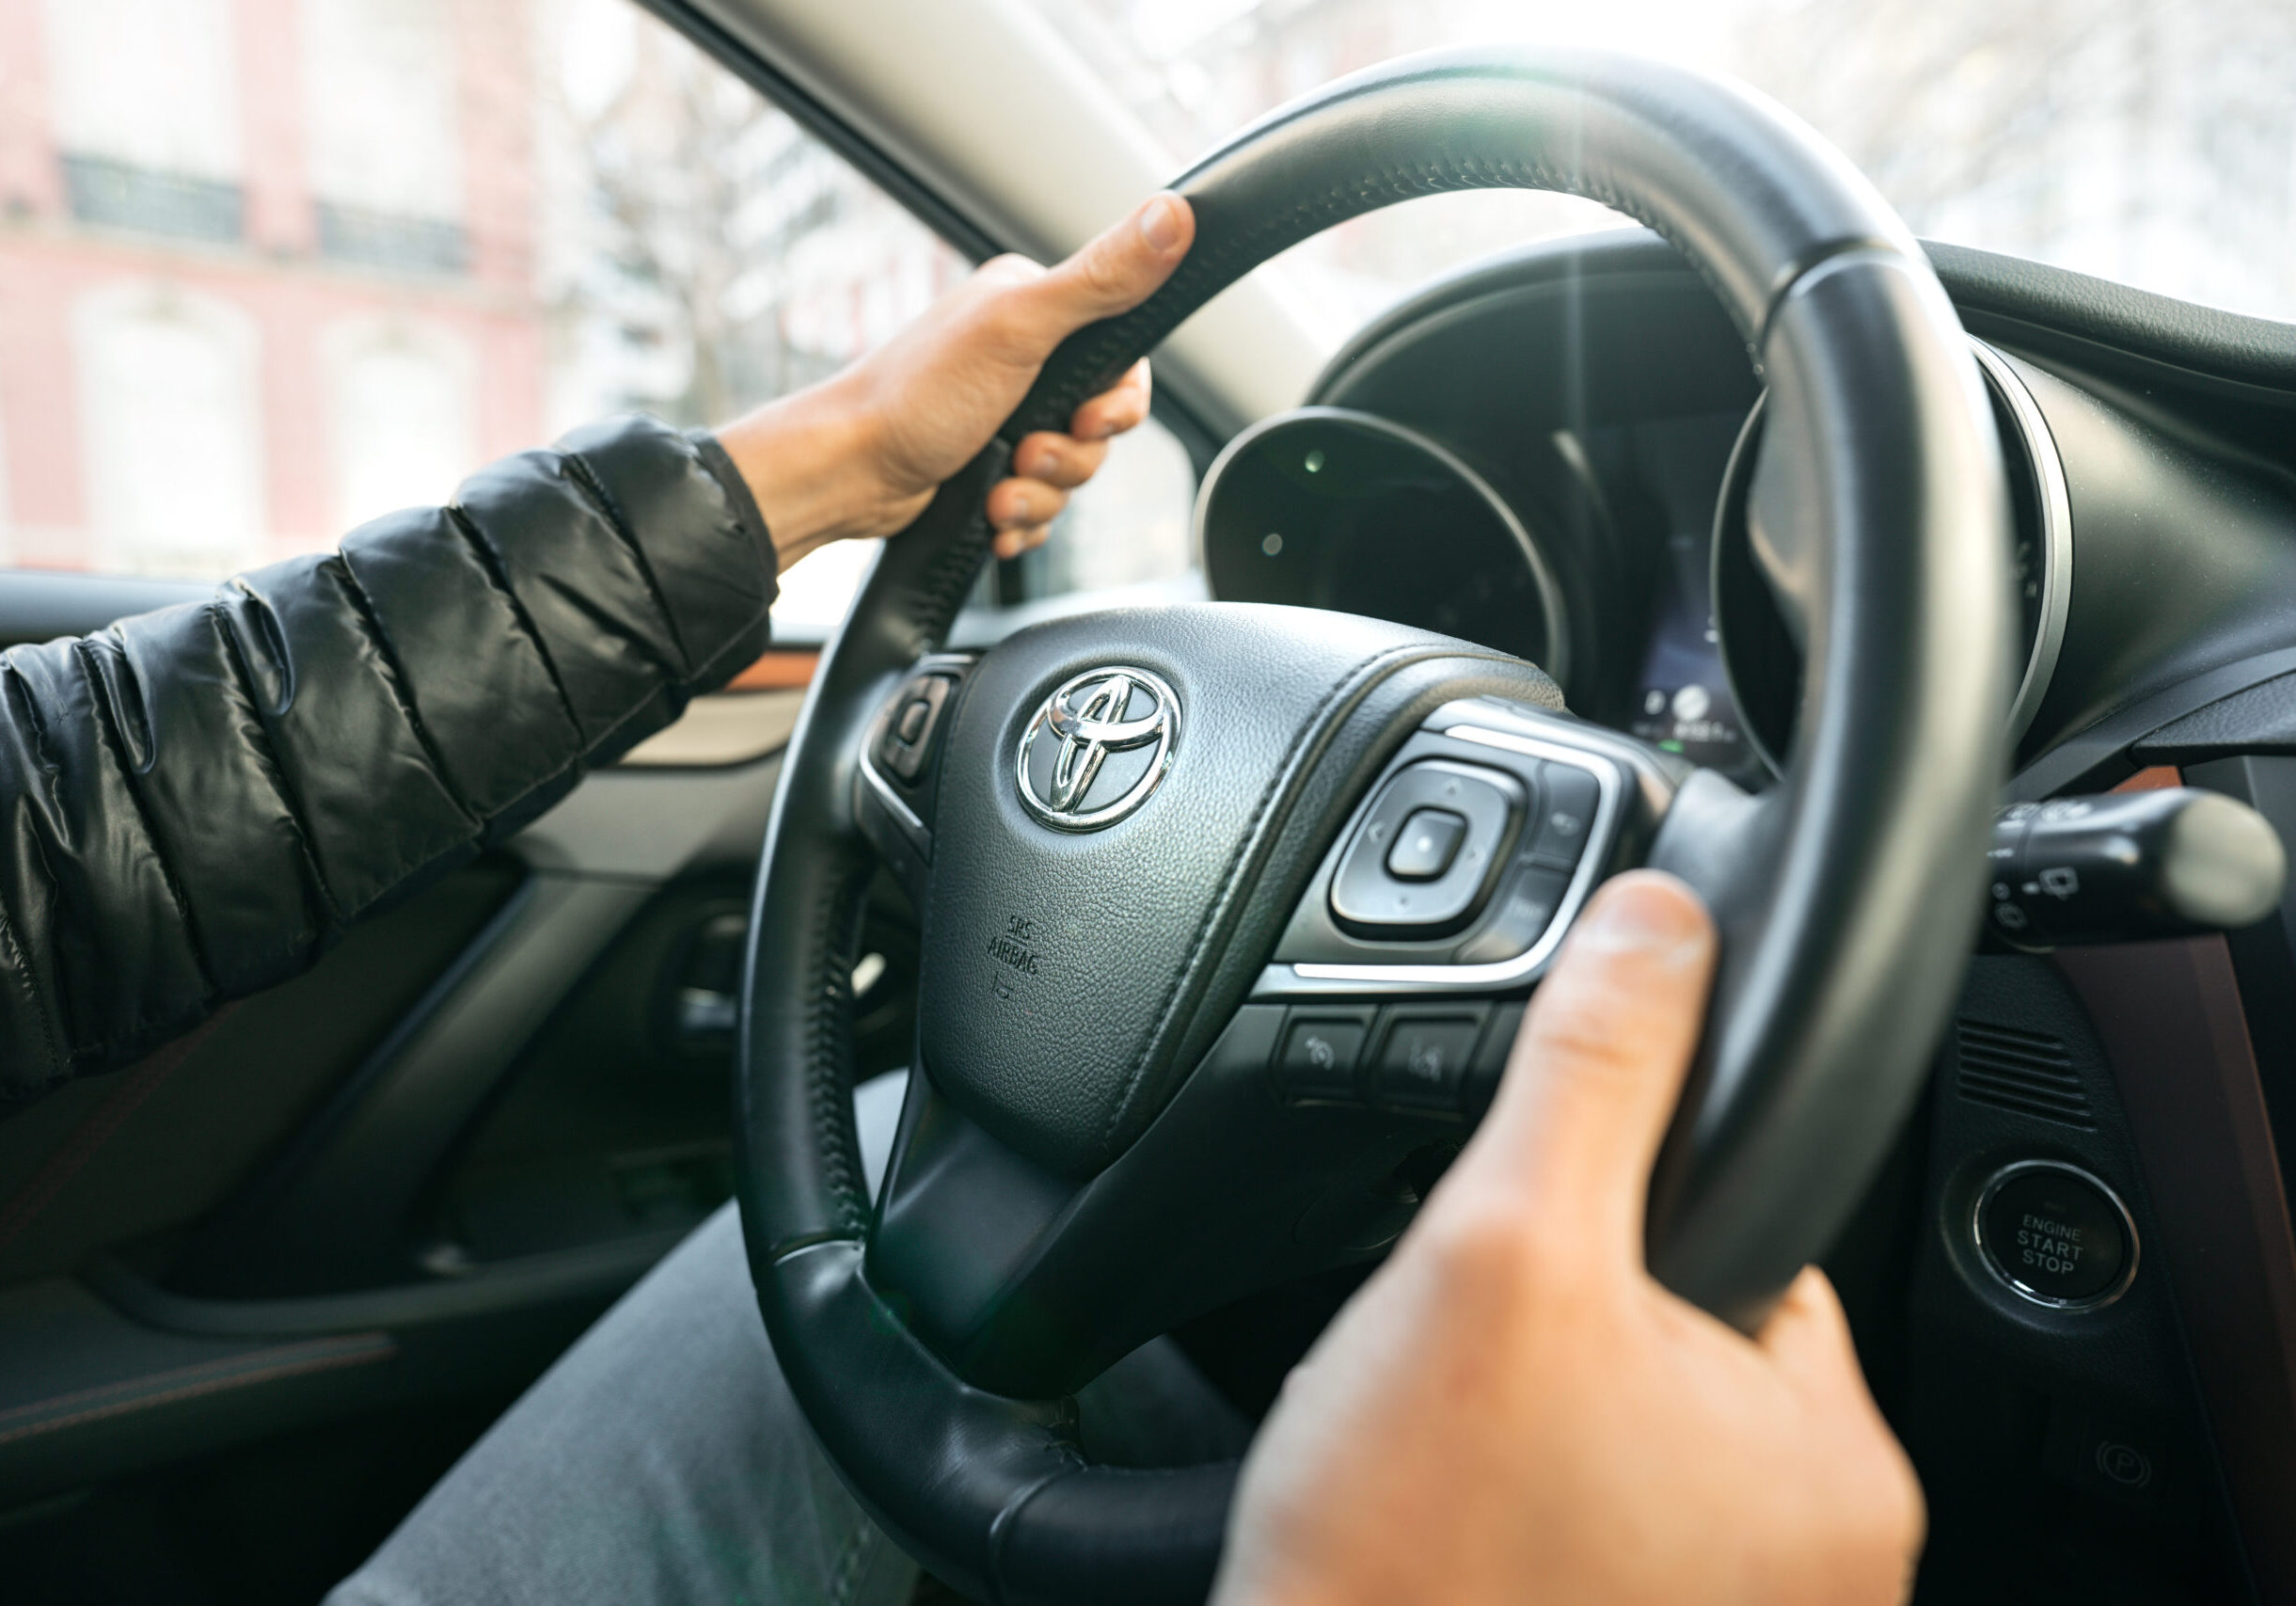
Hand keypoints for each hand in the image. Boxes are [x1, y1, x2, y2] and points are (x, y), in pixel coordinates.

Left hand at [716, 192, 1194, 569]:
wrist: (846, 475)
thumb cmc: (915, 396)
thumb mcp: (1019, 327)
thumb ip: (1101, 279)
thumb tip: (1174, 216)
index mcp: (1034, 309)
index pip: (1124, 357)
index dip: (1119, 404)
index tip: (1089, 419)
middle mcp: (1022, 359)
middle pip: (1102, 426)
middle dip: (1070, 458)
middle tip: (1026, 455)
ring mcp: (1004, 418)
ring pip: (1071, 473)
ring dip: (1039, 495)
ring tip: (996, 493)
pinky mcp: (988, 469)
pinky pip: (1041, 508)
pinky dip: (1021, 521)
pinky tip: (990, 517)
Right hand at [1211, 872, 1923, 1605]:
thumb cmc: (1404, 1559)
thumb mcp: (1495, 1256)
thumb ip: (1589, 1073)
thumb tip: (1659, 924)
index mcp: (1831, 1456)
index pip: (1760, 1238)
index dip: (1620, 1209)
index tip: (1530, 1249)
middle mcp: (1818, 1562)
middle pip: (1681, 1339)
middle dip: (1560, 1325)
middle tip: (1455, 1371)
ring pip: (1623, 1434)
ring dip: (1529, 1413)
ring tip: (1439, 1451)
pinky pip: (1592, 1526)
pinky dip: (1518, 1500)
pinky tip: (1443, 1513)